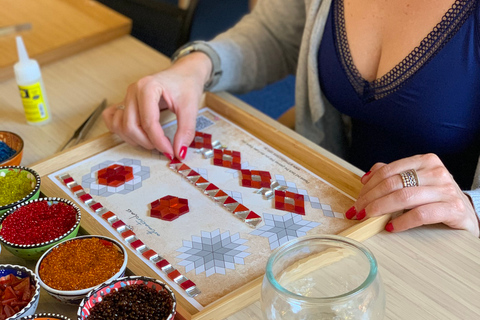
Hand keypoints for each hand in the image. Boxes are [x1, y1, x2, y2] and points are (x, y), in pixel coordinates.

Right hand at [102, 52, 211, 159]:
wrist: (184, 73)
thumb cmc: (186, 85)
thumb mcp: (191, 107)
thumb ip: (186, 130)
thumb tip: (179, 152)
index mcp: (147, 87)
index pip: (148, 122)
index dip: (159, 142)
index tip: (170, 152)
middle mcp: (133, 91)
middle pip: (130, 127)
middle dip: (147, 142)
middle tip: (164, 146)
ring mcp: (127, 97)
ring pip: (120, 126)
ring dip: (135, 139)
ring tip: (153, 140)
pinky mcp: (125, 103)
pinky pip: (112, 120)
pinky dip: (121, 131)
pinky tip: (137, 133)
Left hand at [345, 153, 479, 236]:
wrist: (467, 215)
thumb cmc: (437, 198)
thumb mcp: (416, 182)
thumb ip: (393, 176)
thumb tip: (366, 178)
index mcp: (425, 161)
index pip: (388, 171)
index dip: (368, 187)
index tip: (357, 200)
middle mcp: (436, 172)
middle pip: (392, 184)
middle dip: (370, 199)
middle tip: (358, 212)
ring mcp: (446, 189)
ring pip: (403, 197)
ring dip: (380, 209)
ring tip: (369, 218)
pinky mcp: (453, 209)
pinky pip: (420, 214)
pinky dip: (401, 221)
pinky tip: (391, 227)